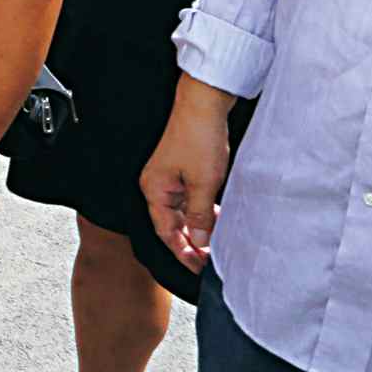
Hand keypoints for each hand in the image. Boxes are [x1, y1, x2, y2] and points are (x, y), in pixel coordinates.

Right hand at [141, 76, 236, 269]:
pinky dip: (202, 212)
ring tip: (216, 243)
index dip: (183, 252)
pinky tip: (217, 217)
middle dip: (190, 244)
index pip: (166, 232)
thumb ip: (200, 217)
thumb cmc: (198, 137)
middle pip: (172, 224)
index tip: (199, 268)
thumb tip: (198, 243)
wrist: (204, 104)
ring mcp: (170, 177)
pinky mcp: (183, 170)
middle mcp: (157, 185)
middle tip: (210, 261)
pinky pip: (189, 200)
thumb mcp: (203, 184)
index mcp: (154, 189)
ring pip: (182, 212)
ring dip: (198, 228)